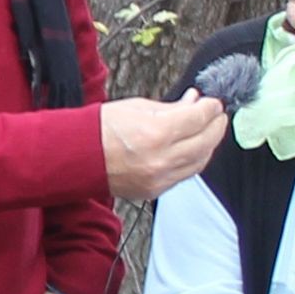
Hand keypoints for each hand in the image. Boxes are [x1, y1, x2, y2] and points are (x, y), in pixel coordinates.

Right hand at [99, 92, 229, 201]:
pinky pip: (185, 175)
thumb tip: (194, 102)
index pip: (198, 118)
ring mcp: (159, 178)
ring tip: (208, 131)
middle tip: (217, 115)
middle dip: (216, 126)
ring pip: (200, 162)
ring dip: (209, 145)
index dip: (211, 108)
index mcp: (156, 133)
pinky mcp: (155, 191)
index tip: (213, 102)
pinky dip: (193, 160)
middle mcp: (161, 159)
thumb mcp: (138, 107)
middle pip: (206, 142)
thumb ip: (171, 107)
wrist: (77, 156)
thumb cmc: (102, 129)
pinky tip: (193, 148)